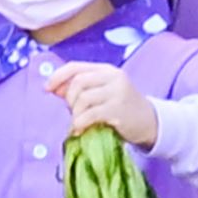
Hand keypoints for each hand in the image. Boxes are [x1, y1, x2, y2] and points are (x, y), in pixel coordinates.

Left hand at [44, 60, 159, 147]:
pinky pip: (89, 114)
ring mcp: (118, 93)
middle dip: (69, 99)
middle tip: (72, 112)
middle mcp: (114, 77)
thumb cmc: (122, 108)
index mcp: (107, 70)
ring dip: (75, 113)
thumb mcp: (102, 93)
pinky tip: (81, 129)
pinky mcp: (118, 110)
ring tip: (78, 123)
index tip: (47, 89)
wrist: (151, 122)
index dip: (58, 77)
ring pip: (83, 98)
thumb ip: (80, 89)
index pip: (76, 67)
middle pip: (78, 82)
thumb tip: (53, 88)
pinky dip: (80, 123)